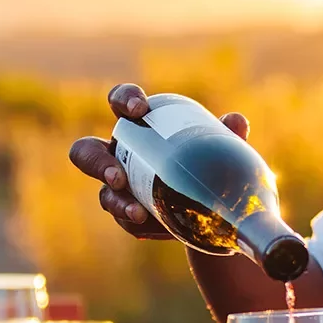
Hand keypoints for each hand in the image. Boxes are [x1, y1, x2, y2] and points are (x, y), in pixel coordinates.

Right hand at [67, 83, 250, 238]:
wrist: (212, 205)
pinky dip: (133, 219)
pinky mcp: (128, 213)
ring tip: (136, 211)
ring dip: (115, 200)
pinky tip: (148, 223)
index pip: (120, 101)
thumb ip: (226, 135)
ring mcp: (119, 187)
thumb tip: (236, 121)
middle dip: (97, 162)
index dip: (123, 99)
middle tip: (119, 174)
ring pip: (102, 192)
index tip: (140, 110)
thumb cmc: (208, 161)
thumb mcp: (221, 148)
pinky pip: (122, 217)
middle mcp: (120, 154)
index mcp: (138, 125)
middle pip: (87, 152)